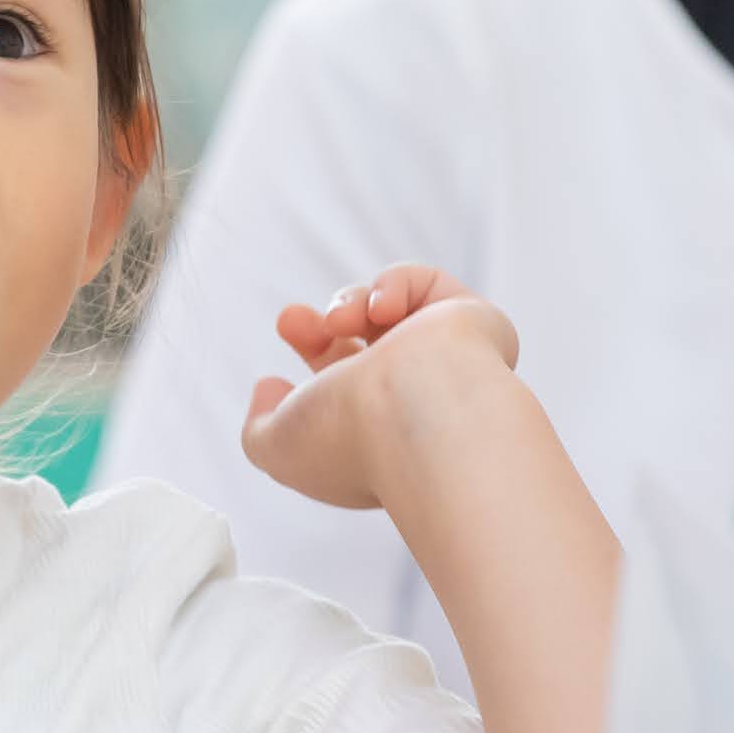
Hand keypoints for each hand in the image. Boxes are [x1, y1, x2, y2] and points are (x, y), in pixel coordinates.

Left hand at [239, 267, 524, 513]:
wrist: (415, 415)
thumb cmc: (347, 439)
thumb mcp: (275, 447)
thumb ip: (258, 424)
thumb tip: (268, 389)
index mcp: (378, 430)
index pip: (347, 381)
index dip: (312, 346)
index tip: (287, 330)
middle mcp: (416, 399)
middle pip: (366, 342)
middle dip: (324, 320)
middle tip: (292, 319)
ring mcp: (448, 362)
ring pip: (390, 311)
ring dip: (351, 304)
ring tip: (340, 320)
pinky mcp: (475, 325)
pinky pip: (428, 285)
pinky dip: (394, 286)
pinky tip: (384, 310)